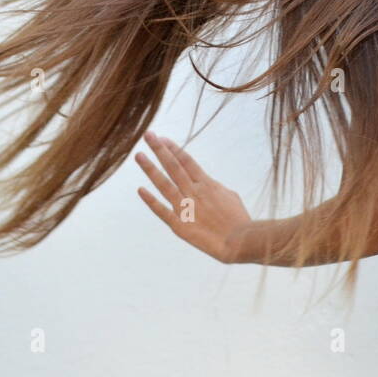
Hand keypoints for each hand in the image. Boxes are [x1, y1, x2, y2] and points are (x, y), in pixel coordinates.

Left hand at [135, 130, 251, 263]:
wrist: (239, 241)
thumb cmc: (238, 218)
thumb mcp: (230, 196)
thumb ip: (214, 187)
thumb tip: (206, 183)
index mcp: (207, 184)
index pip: (186, 161)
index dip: (173, 148)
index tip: (162, 138)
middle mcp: (194, 192)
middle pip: (173, 166)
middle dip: (159, 149)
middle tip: (148, 135)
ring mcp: (185, 207)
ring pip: (164, 184)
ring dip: (150, 169)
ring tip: (139, 156)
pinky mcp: (179, 225)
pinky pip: (161, 210)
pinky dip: (150, 200)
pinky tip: (140, 189)